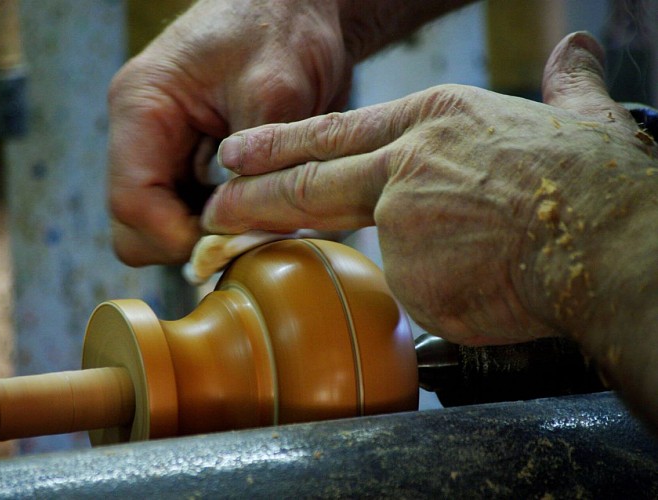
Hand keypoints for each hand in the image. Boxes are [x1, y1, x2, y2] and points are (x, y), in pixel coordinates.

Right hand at [107, 0, 353, 264]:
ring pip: (161, 228)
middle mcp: (142, 136)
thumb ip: (252, 162)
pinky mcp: (188, 165)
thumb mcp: (274, 88)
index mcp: (142, 108)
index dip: (177, 237)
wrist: (295, 8)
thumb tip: (242, 229)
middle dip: (187, 241)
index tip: (229, 243)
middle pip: (136, 226)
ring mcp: (164, 153)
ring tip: (258, 215)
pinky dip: (221, 225)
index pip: (131, 202)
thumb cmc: (280, 28)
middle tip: (245, 233)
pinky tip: (256, 206)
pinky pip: (191, 217)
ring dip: (207, 235)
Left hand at [202, 32, 657, 347]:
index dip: (282, 143)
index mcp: (435, 121)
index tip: (240, 153)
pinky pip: (411, 293)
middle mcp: (405, 165)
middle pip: (309, 181)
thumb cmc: (593, 184)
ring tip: (335, 255)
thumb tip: (577, 52)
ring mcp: (399, 220)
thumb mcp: (576, 117)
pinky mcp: (406, 275)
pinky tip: (474, 288)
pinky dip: (437, 294)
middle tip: (215, 206)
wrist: (605, 242)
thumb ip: (566, 86)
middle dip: (253, 196)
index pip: (335, 131)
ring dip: (349, 251)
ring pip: (367, 244)